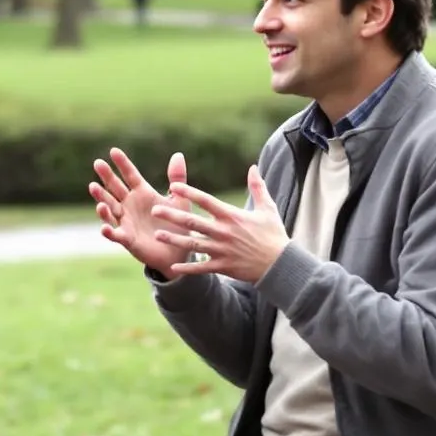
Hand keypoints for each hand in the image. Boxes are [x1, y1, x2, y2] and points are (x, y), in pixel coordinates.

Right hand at [88, 147, 191, 277]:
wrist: (178, 252)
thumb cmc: (178, 224)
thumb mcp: (179, 200)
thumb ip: (177, 178)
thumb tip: (178, 155)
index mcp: (142, 193)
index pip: (130, 175)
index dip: (122, 163)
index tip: (113, 151)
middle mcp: (130, 205)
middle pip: (115, 188)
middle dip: (106, 176)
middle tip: (98, 163)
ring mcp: (126, 222)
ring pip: (110, 209)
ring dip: (102, 199)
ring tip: (94, 188)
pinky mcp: (127, 239)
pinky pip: (115, 234)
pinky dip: (109, 231)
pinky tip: (104, 226)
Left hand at [152, 165, 292, 282]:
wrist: (281, 264)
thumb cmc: (274, 235)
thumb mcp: (268, 208)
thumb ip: (258, 187)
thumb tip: (253, 167)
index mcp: (232, 216)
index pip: (207, 201)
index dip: (189, 192)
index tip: (173, 186)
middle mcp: (224, 232)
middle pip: (194, 222)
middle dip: (173, 215)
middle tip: (154, 209)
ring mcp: (222, 250)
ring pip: (193, 244)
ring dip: (175, 239)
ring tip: (157, 234)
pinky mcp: (223, 267)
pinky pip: (202, 268)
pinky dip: (187, 268)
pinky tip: (172, 267)